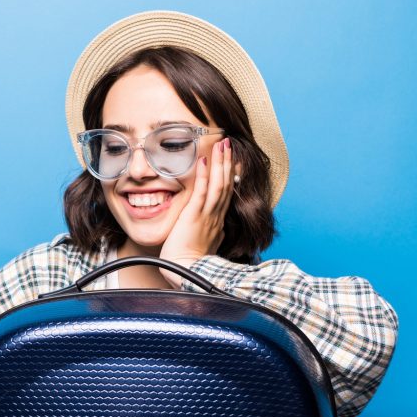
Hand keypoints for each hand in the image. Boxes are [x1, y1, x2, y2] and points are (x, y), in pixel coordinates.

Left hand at [159, 137, 233, 285]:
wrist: (186, 274)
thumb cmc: (191, 263)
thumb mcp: (206, 245)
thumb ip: (212, 234)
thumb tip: (218, 229)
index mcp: (218, 222)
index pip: (226, 194)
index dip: (229, 175)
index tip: (231, 160)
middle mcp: (216, 217)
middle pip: (226, 184)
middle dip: (227, 162)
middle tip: (228, 143)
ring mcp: (207, 216)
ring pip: (219, 184)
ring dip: (220, 162)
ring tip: (221, 144)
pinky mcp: (195, 217)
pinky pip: (202, 192)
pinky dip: (204, 176)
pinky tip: (204, 161)